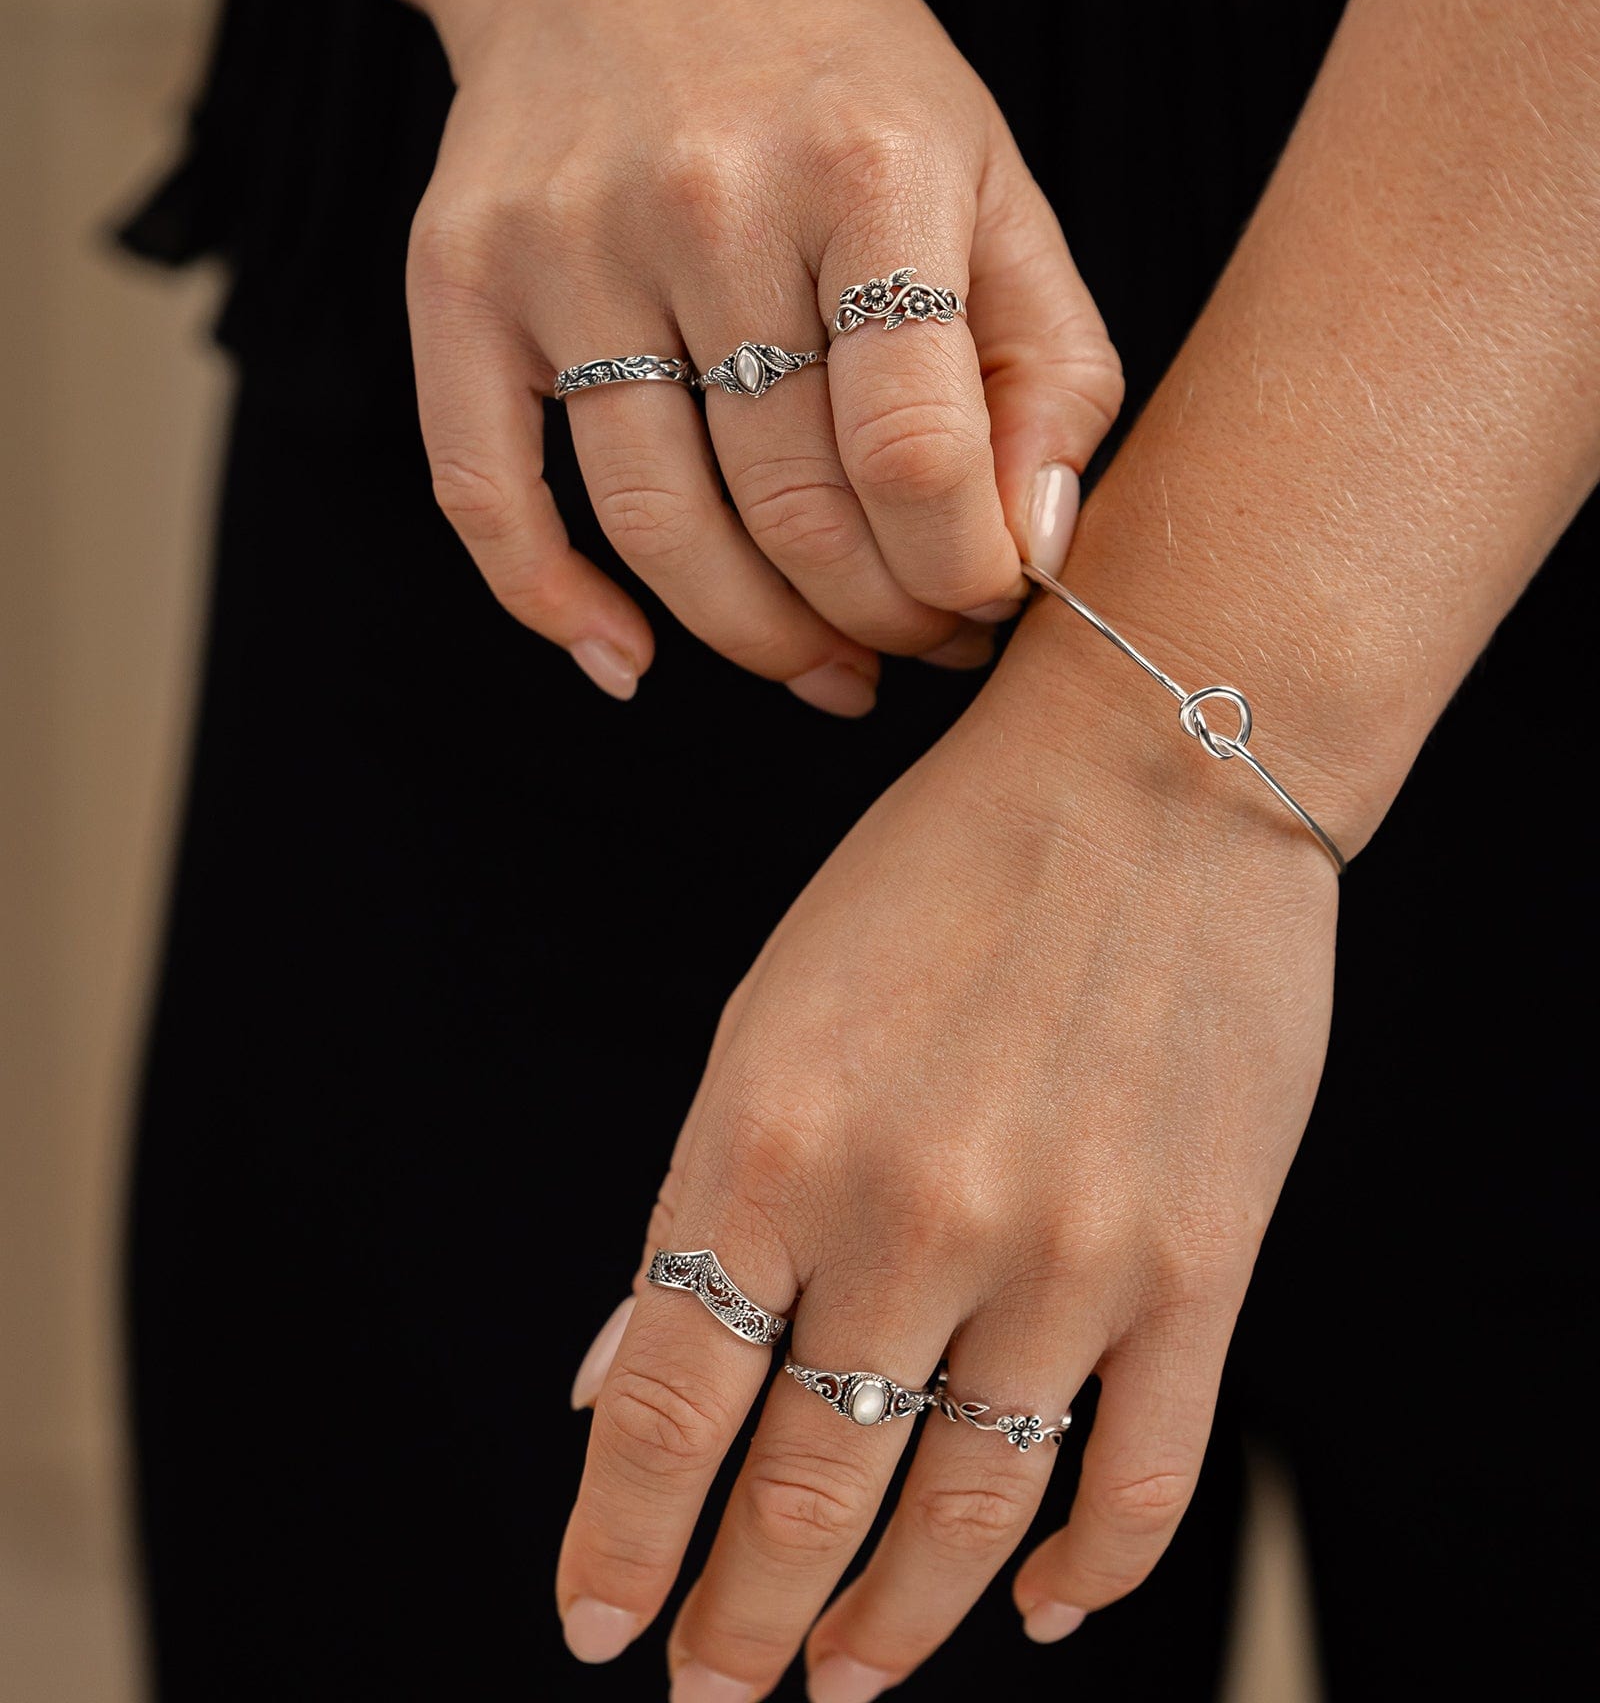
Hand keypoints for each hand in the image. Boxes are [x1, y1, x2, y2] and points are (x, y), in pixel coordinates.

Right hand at [407, 0, 1119, 709]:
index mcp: (869, 168)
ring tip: (823, 662)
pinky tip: (628, 658)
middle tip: (912, 640)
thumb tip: (1029, 550)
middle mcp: (707, 199)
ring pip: (659, 529)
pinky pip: (485, 494)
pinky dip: (555, 608)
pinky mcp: (460, 277)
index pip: (916, 452)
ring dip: (757, 641)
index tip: (984, 599)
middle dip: (876, 620)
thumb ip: (1050, 367)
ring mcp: (567, 241)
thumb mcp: (990, 180)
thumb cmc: (835, 80)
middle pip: (793, 512)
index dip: (960, 574)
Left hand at [555, 627, 1336, 1696]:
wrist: (1157, 771)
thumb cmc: (942, 875)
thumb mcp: (775, 1008)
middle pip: (801, 1495)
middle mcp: (908, 1218)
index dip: (622, 1542)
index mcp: (770, 1139)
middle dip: (738, 1624)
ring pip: (958, 1522)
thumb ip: (700, 1204)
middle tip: (710, 1693)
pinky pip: (1137, 1484)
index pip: (668, 1407)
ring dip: (886, 1631)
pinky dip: (1082, 1577)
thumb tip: (616, 1386)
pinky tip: (1030, 1609)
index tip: (597, 1630)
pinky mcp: (1197, 1269)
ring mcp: (1065, 1257)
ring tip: (839, 1681)